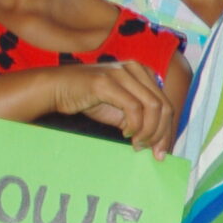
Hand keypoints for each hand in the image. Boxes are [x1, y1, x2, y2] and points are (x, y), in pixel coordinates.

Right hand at [46, 61, 179, 154]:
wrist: (55, 88)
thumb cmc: (88, 98)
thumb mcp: (121, 109)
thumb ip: (141, 118)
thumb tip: (159, 142)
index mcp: (143, 72)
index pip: (165, 104)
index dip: (167, 131)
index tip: (161, 152)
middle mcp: (135, 69)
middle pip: (163, 106)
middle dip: (161, 134)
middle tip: (153, 153)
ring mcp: (121, 73)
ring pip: (152, 107)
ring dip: (148, 131)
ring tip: (137, 144)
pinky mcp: (106, 81)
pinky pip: (133, 107)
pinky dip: (134, 125)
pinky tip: (125, 134)